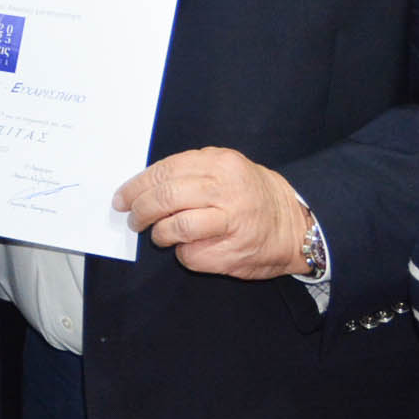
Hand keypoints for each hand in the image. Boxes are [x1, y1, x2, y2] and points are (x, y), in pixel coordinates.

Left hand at [113, 148, 309, 279]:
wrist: (295, 224)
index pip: (164, 172)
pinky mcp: (232, 253)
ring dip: (159, 234)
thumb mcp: (227, 167)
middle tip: (133, 219)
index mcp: (220, 163)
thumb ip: (191, 170)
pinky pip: (191, 255)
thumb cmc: (252, 194)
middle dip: (141, 210)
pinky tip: (188, 248)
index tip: (122, 198)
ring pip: (175, 227)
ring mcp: (230, 223)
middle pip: (165, 198)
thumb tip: (145, 185)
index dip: (137, 186)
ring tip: (159, 235)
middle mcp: (225, 190)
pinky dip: (182, 253)